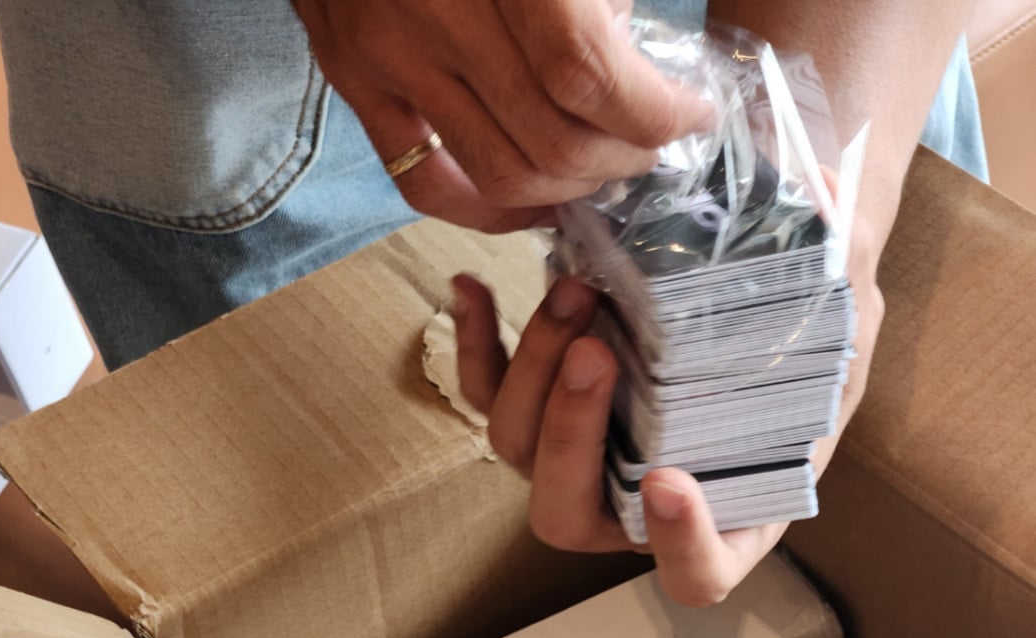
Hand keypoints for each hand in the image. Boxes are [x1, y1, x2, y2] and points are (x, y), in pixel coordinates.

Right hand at [291, 0, 709, 231]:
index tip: (689, 114)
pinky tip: (532, 200)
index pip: (586, 72)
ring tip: (596, 167)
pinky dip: (489, 211)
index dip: (651, 112)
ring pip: (500, 175)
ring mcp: (388, 53)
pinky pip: (426, 185)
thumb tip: (636, 63)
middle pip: (551, 138)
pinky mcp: (354, 82)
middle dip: (618, 158)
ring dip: (565, 191)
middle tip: (645, 145)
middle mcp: (437, 9)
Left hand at [451, 224, 882, 606]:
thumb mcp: (842, 323)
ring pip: (519, 447)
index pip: (697, 575)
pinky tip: (472, 286)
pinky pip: (486, 394)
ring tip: (574, 293)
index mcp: (723, 516)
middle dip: (572, 435)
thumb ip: (837, 293)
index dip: (679, 548)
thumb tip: (830, 201)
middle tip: (597, 351)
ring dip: (534, 374)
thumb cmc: (807, 331)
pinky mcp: (538, 408)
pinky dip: (475, 346)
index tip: (672, 483)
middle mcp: (634, 505)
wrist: (756, 295)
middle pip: (569, 513)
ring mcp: (578, 460)